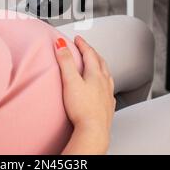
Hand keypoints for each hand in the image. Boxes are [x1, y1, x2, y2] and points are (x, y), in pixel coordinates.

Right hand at [55, 36, 115, 154]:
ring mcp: (108, 94)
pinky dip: (105, 82)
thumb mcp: (70, 81)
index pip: (89, 53)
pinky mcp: (108, 106)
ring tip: (97, 63)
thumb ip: (66, 61)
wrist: (93, 130)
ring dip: (100, 65)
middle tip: (86, 47)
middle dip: (92, 52)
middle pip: (100, 62)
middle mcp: (104, 82)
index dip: (83, 44)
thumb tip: (61, 45)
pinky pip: (109, 89)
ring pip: (107, 74)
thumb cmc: (82, 108)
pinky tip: (103, 87)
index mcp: (95, 74)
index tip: (78, 39)